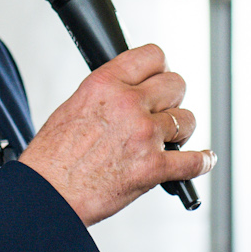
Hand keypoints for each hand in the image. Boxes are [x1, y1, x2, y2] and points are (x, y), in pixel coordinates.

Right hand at [18, 45, 213, 225]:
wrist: (46, 195)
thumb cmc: (52, 159)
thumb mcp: (73, 107)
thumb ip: (106, 96)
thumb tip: (128, 95)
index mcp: (105, 85)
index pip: (152, 56)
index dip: (161, 66)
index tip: (161, 75)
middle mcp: (128, 105)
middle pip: (176, 84)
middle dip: (173, 97)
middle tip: (166, 109)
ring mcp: (144, 135)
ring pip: (187, 119)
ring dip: (182, 130)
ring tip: (172, 138)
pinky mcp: (153, 168)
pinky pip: (193, 162)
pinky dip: (201, 162)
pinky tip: (203, 159)